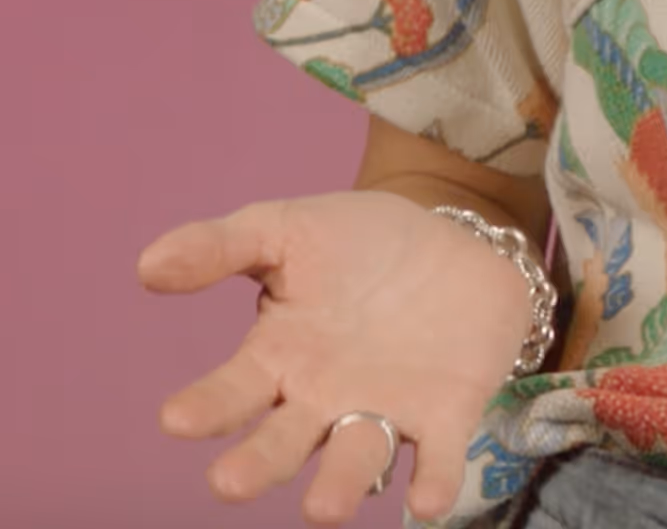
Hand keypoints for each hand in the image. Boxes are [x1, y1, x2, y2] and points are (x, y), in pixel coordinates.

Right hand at [138, 191, 534, 523]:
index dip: (205, 408)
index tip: (178, 417)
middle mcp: (322, 402)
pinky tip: (428, 500)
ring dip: (338, 488)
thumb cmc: (360, 245)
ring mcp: (384, 413)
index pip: (231, 393)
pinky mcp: (446, 415)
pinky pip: (437, 456)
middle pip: (282, 446)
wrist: (454, 238)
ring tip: (322, 510)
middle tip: (231, 482)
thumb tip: (147, 265)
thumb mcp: (292, 230)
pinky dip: (433, 480)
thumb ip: (224, 246)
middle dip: (258, 465)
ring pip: (354, 463)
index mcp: (278, 361)